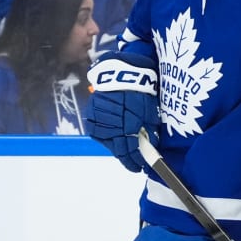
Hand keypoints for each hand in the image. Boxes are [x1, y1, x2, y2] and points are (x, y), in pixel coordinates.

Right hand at [84, 53, 159, 170]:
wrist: (122, 73)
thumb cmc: (141, 92)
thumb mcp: (150, 112)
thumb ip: (149, 131)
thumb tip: (150, 149)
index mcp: (128, 126)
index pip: (130, 152)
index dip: (135, 162)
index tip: (140, 168)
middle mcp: (112, 126)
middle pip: (118, 149)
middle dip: (127, 156)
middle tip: (134, 161)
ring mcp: (99, 122)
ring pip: (108, 142)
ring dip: (116, 145)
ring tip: (124, 143)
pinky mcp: (90, 116)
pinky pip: (98, 132)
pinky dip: (106, 135)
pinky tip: (114, 134)